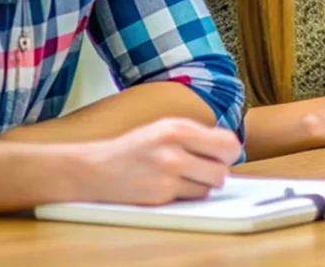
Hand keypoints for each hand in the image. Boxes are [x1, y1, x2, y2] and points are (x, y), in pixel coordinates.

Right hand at [70, 118, 240, 204]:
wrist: (94, 169)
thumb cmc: (134, 148)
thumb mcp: (165, 127)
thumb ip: (196, 135)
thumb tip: (229, 149)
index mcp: (178, 128)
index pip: (228, 143)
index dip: (228, 152)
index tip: (221, 155)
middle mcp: (174, 150)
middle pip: (223, 169)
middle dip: (218, 170)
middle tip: (205, 168)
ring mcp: (167, 174)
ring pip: (211, 186)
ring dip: (203, 183)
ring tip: (185, 176)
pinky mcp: (160, 195)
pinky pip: (192, 197)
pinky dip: (187, 194)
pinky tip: (171, 185)